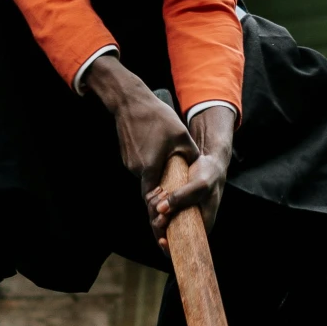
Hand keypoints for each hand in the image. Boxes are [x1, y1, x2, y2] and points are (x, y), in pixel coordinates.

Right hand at [81, 55, 231, 243]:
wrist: (129, 101)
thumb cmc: (157, 117)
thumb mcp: (181, 136)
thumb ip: (190, 156)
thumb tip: (199, 167)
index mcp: (150, 168)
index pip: (153, 200)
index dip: (160, 213)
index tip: (166, 225)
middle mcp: (136, 169)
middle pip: (150, 190)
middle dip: (160, 200)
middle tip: (170, 210)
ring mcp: (129, 162)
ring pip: (146, 177)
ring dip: (157, 180)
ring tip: (168, 178)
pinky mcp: (127, 155)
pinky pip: (141, 167)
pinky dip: (150, 168)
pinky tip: (157, 158)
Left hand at [148, 104, 230, 242]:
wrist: (209, 162)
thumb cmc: (210, 175)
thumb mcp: (200, 184)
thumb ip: (183, 196)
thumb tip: (161, 210)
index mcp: (201, 226)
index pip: (185, 247)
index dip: (171, 249)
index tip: (162, 240)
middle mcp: (189, 223)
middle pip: (166, 235)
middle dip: (158, 222)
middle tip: (160, 204)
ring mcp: (179, 214)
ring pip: (159, 221)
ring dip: (154, 209)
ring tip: (162, 191)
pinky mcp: (172, 204)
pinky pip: (157, 209)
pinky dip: (153, 201)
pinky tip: (158, 190)